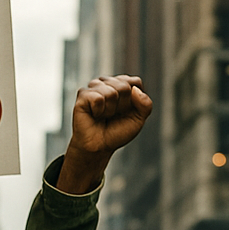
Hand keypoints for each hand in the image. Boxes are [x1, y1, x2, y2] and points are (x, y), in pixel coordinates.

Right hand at [58, 76, 152, 194]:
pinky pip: (98, 98)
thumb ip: (146, 104)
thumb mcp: (138, 120)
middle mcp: (108, 83)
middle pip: (124, 86)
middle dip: (122, 105)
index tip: (126, 112)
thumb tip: (135, 90)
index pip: (135, 82)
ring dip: (110, 110)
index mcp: (122, 85)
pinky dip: (99, 111)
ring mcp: (95, 87)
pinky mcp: (83, 94)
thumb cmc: (117, 132)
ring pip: (112, 91)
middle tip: (113, 116)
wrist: (100, 147)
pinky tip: (94, 115)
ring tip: (103, 116)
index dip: (134, 101)